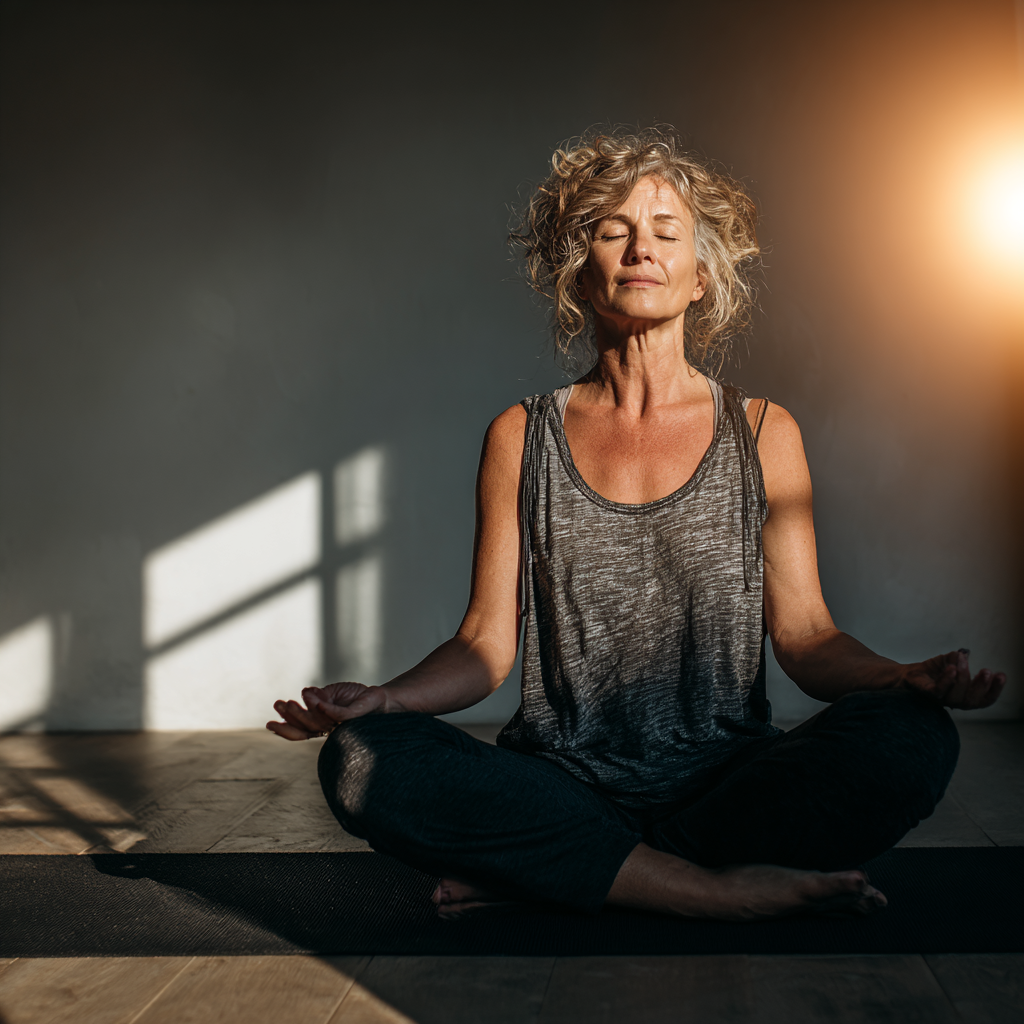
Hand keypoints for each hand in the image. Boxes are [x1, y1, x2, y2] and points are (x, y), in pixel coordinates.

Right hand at [265, 682, 392, 740]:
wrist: (383, 699)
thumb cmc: (357, 698)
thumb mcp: (333, 693)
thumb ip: (318, 697)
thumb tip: (305, 694)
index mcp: (323, 726)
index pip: (301, 731)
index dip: (285, 728)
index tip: (269, 723)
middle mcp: (331, 729)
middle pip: (306, 729)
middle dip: (290, 718)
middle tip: (278, 704)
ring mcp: (343, 724)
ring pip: (318, 722)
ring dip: (302, 712)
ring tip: (290, 702)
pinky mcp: (356, 716)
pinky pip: (340, 716)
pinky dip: (327, 709)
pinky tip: (316, 702)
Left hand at [899, 649, 1005, 709]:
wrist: (907, 674)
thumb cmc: (933, 671)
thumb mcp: (949, 661)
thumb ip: (958, 659)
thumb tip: (964, 654)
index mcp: (963, 696)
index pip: (983, 700)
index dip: (994, 690)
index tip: (1002, 675)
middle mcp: (953, 701)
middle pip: (971, 700)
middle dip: (981, 686)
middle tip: (987, 671)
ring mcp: (939, 699)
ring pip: (956, 696)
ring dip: (963, 677)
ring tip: (962, 661)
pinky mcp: (925, 692)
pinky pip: (937, 691)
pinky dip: (946, 680)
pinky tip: (951, 668)